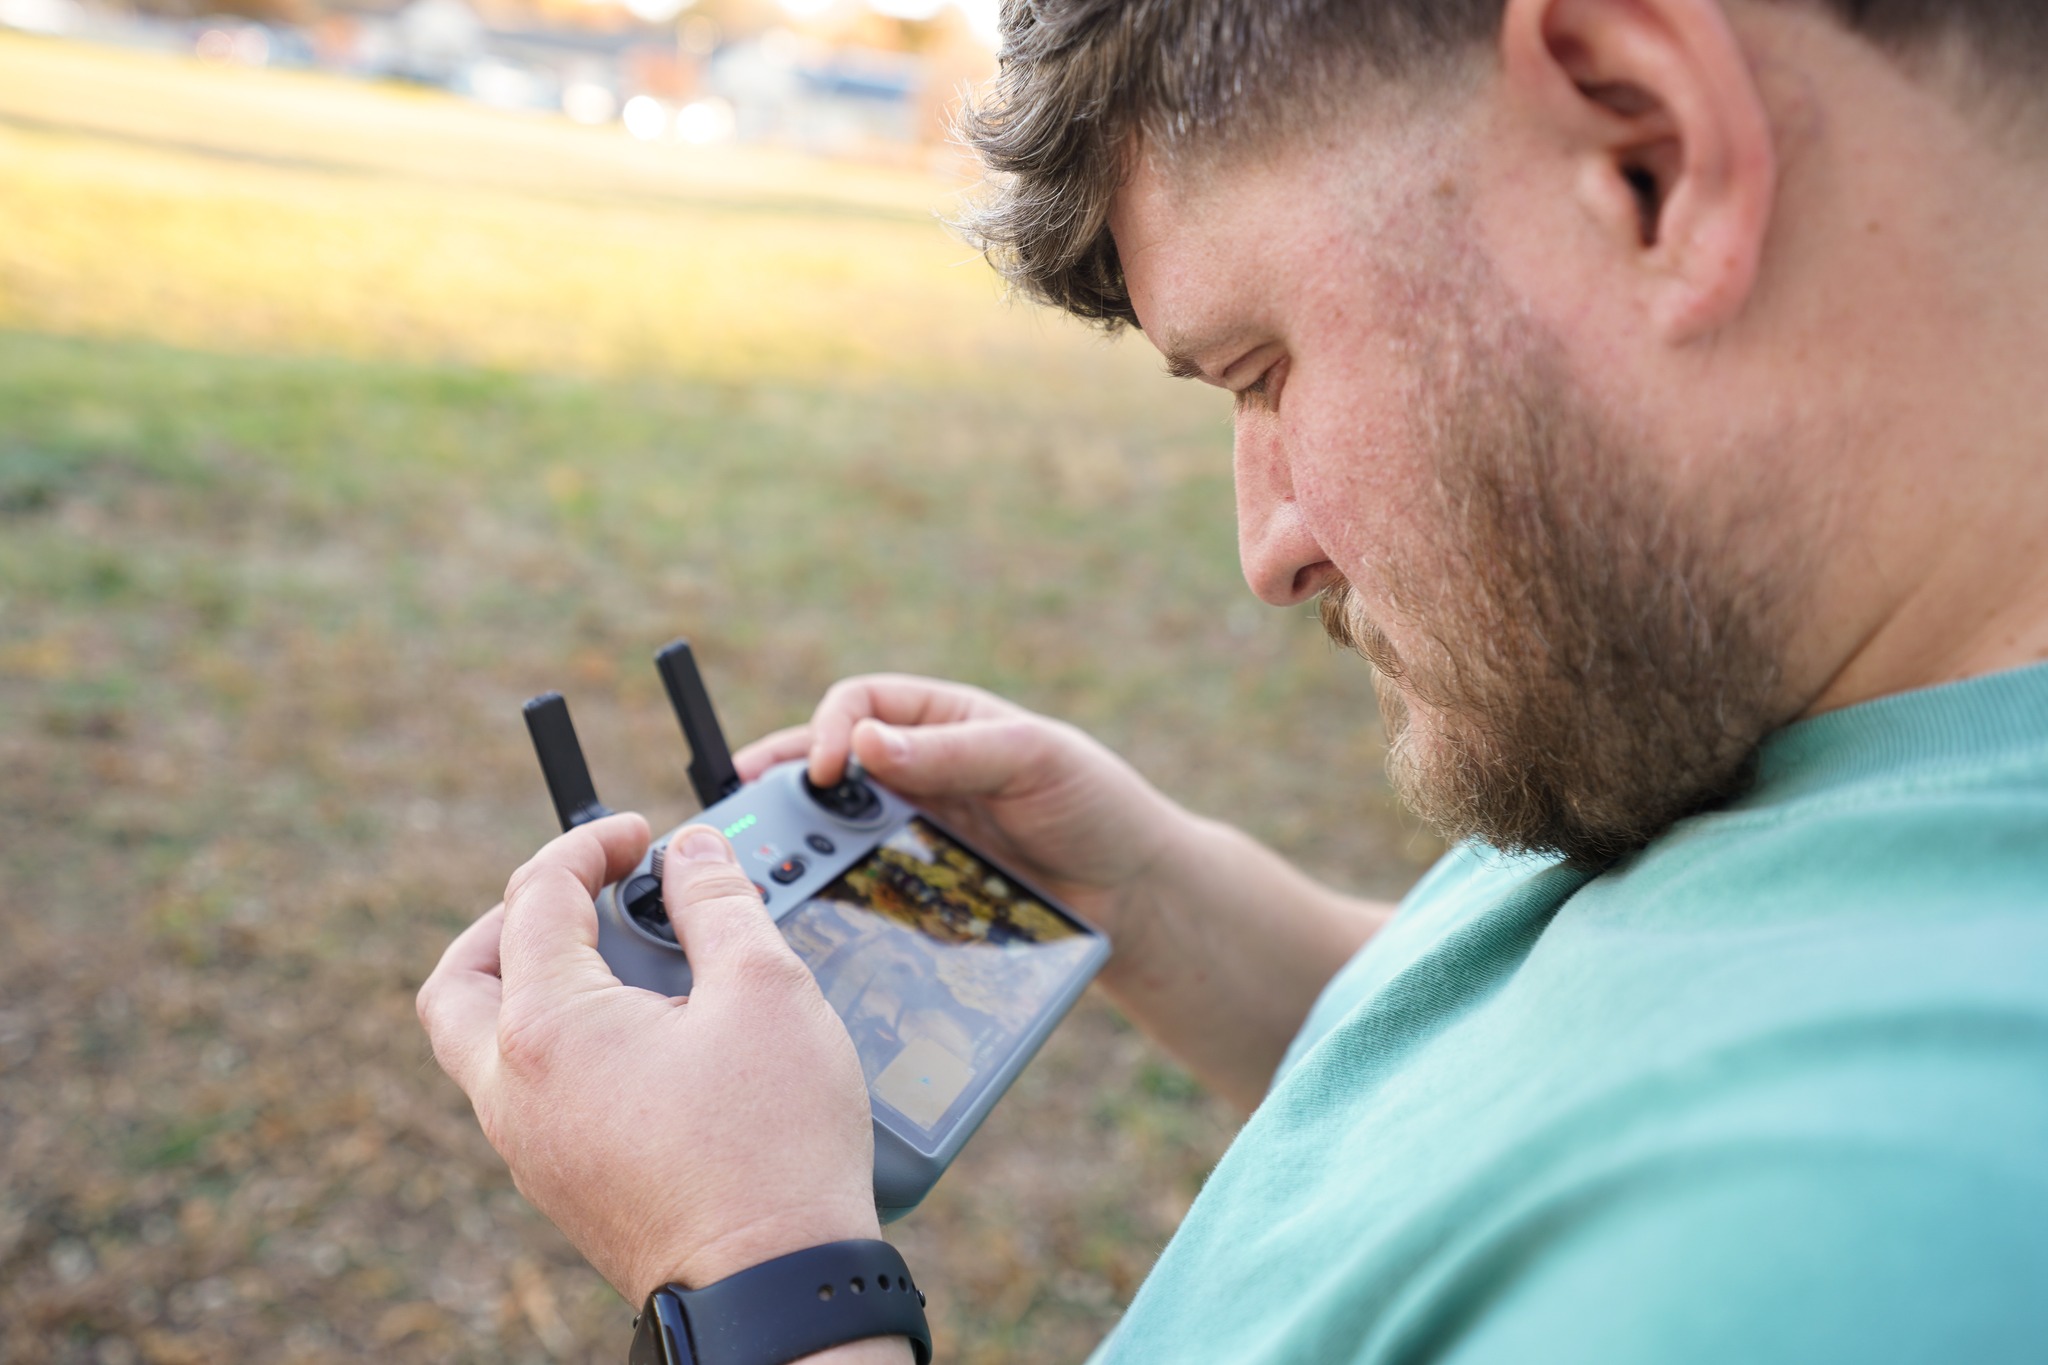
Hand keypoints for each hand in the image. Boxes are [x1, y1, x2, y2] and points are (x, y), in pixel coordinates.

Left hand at [416, 815, 881, 1302]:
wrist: (774, 1287)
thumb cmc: (771, 1146)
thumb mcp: (765, 990)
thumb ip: (721, 904)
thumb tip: (693, 852)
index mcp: (547, 1029)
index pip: (537, 898)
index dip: (589, 846)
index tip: (642, 837)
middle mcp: (513, 1090)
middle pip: (460, 979)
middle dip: (510, 917)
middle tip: (579, 894)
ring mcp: (529, 1147)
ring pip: (485, 1043)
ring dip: (531, 983)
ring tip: (616, 961)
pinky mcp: (561, 1185)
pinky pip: (527, 1091)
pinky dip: (560, 1041)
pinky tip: (639, 1039)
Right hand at [733, 674, 1191, 943]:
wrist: (1135, 899)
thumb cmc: (1094, 805)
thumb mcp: (1034, 758)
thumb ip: (955, 751)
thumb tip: (866, 742)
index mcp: (939, 722)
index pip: (858, 704)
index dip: (829, 730)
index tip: (826, 772)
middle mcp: (915, 774)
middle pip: (826, 774)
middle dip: (782, 792)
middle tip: (742, 821)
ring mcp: (911, 836)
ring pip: (833, 836)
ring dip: (799, 850)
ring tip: (769, 873)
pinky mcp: (916, 892)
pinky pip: (859, 891)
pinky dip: (831, 900)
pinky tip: (811, 917)